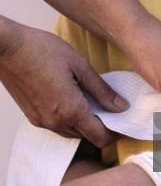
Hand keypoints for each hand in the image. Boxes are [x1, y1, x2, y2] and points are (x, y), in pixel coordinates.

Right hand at [0, 17, 128, 145]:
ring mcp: (41, 121)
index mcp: (70, 110)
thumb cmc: (42, 50)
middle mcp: (55, 122)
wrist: (7, 48)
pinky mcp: (31, 116)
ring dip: (83, 123)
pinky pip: (56, 126)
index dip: (115, 134)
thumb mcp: (80, 66)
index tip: (123, 123)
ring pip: (70, 132)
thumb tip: (121, 106)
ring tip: (92, 101)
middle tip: (110, 108)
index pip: (99, 137)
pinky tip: (72, 99)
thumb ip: (102, 90)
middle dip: (100, 127)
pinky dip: (68, 119)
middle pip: (86, 136)